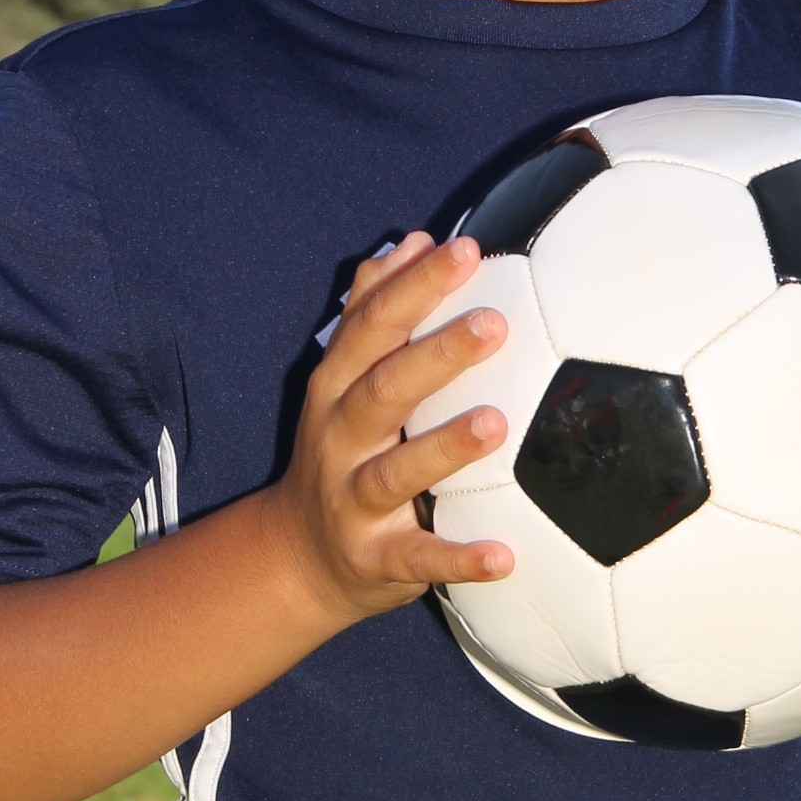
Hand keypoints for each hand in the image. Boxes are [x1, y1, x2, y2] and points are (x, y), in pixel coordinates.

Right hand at [270, 232, 514, 626]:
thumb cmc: (341, 451)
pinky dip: (458, 559)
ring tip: (496, 423)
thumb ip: (372, 311)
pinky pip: (419, 560)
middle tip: (494, 324)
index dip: (415, 287)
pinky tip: (504, 557)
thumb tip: (412, 241)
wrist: (296, 558)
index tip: (465, 251)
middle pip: (384, 391)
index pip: (373, 327)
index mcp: (336, 389)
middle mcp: (339, 440)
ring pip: (397, 472)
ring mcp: (354, 501)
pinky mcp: (375, 559)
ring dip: (445, 448)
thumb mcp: (342, 381)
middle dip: (437, 356)